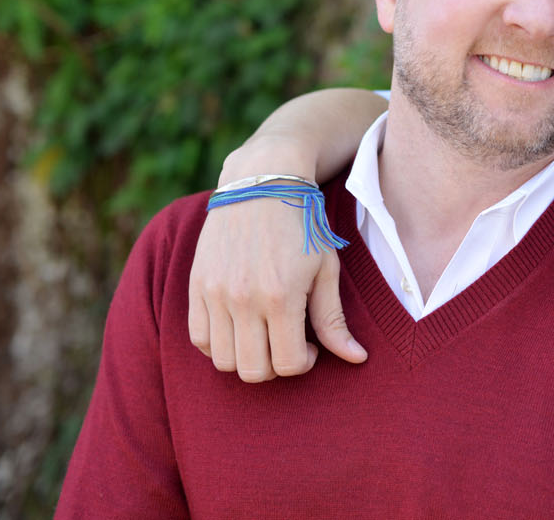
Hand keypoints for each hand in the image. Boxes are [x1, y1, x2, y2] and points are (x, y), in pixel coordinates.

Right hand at [187, 197, 366, 381]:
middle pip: (252, 370)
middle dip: (275, 366)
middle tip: (288, 342)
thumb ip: (334, 319)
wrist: (262, 182)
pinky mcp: (196, 284)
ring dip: (246, 358)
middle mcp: (243, 299)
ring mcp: (215, 293)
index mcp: (281, 296)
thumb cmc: (303, 225)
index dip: (302, 363)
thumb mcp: (326, 269)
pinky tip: (240, 325)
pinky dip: (219, 343)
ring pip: (222, 360)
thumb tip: (357, 358)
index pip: (286, 365)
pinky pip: (198, 338)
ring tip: (264, 334)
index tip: (309, 345)